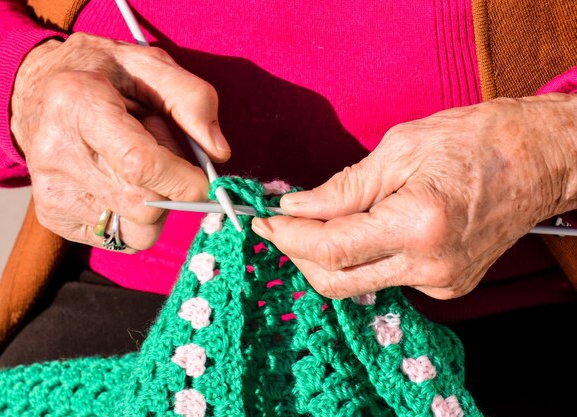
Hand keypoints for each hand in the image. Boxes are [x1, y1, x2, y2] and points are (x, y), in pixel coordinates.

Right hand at [11, 32, 229, 251]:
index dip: (183, 182)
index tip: (204, 182)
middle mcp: (55, 151)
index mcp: (78, 103)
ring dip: (155, 203)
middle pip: (143, 205)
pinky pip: (119, 237)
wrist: (36, 87)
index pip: (140, 165)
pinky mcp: (52, 214)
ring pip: (135, 229)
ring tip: (134, 165)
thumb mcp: (150, 65)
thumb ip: (193, 100)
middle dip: (171, 188)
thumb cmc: (103, 74)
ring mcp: (50, 189)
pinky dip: (134, 216)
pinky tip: (117, 181)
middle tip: (158, 153)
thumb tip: (219, 154)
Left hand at [253, 94, 576, 298]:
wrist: (537, 159)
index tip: (265, 221)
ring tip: (311, 226)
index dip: (288, 236)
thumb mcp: (399, 148)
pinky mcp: (448, 286)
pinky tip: (356, 233)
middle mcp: (431, 266)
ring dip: (326, 258)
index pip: (331, 247)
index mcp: (418, 225)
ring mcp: (442, 283)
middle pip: (337, 280)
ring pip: (359, 284)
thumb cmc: (475, 140)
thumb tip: (298, 205)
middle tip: (279, 226)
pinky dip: (361, 259)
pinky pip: (387, 279)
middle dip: (298, 254)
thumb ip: (343, 187)